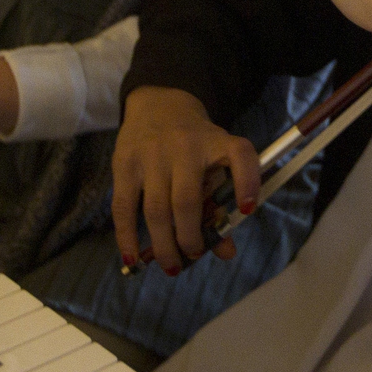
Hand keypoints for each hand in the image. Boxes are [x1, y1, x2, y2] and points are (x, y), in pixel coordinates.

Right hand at [113, 87, 259, 274]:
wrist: (159, 104)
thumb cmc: (195, 144)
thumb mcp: (215, 162)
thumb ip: (222, 203)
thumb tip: (226, 252)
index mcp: (217, 142)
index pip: (239, 156)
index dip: (246, 182)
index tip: (248, 209)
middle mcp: (185, 146)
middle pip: (187, 201)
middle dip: (191, 237)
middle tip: (193, 254)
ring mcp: (151, 155)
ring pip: (156, 209)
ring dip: (163, 244)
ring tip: (171, 266)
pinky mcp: (124, 163)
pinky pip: (124, 207)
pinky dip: (127, 236)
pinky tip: (132, 258)